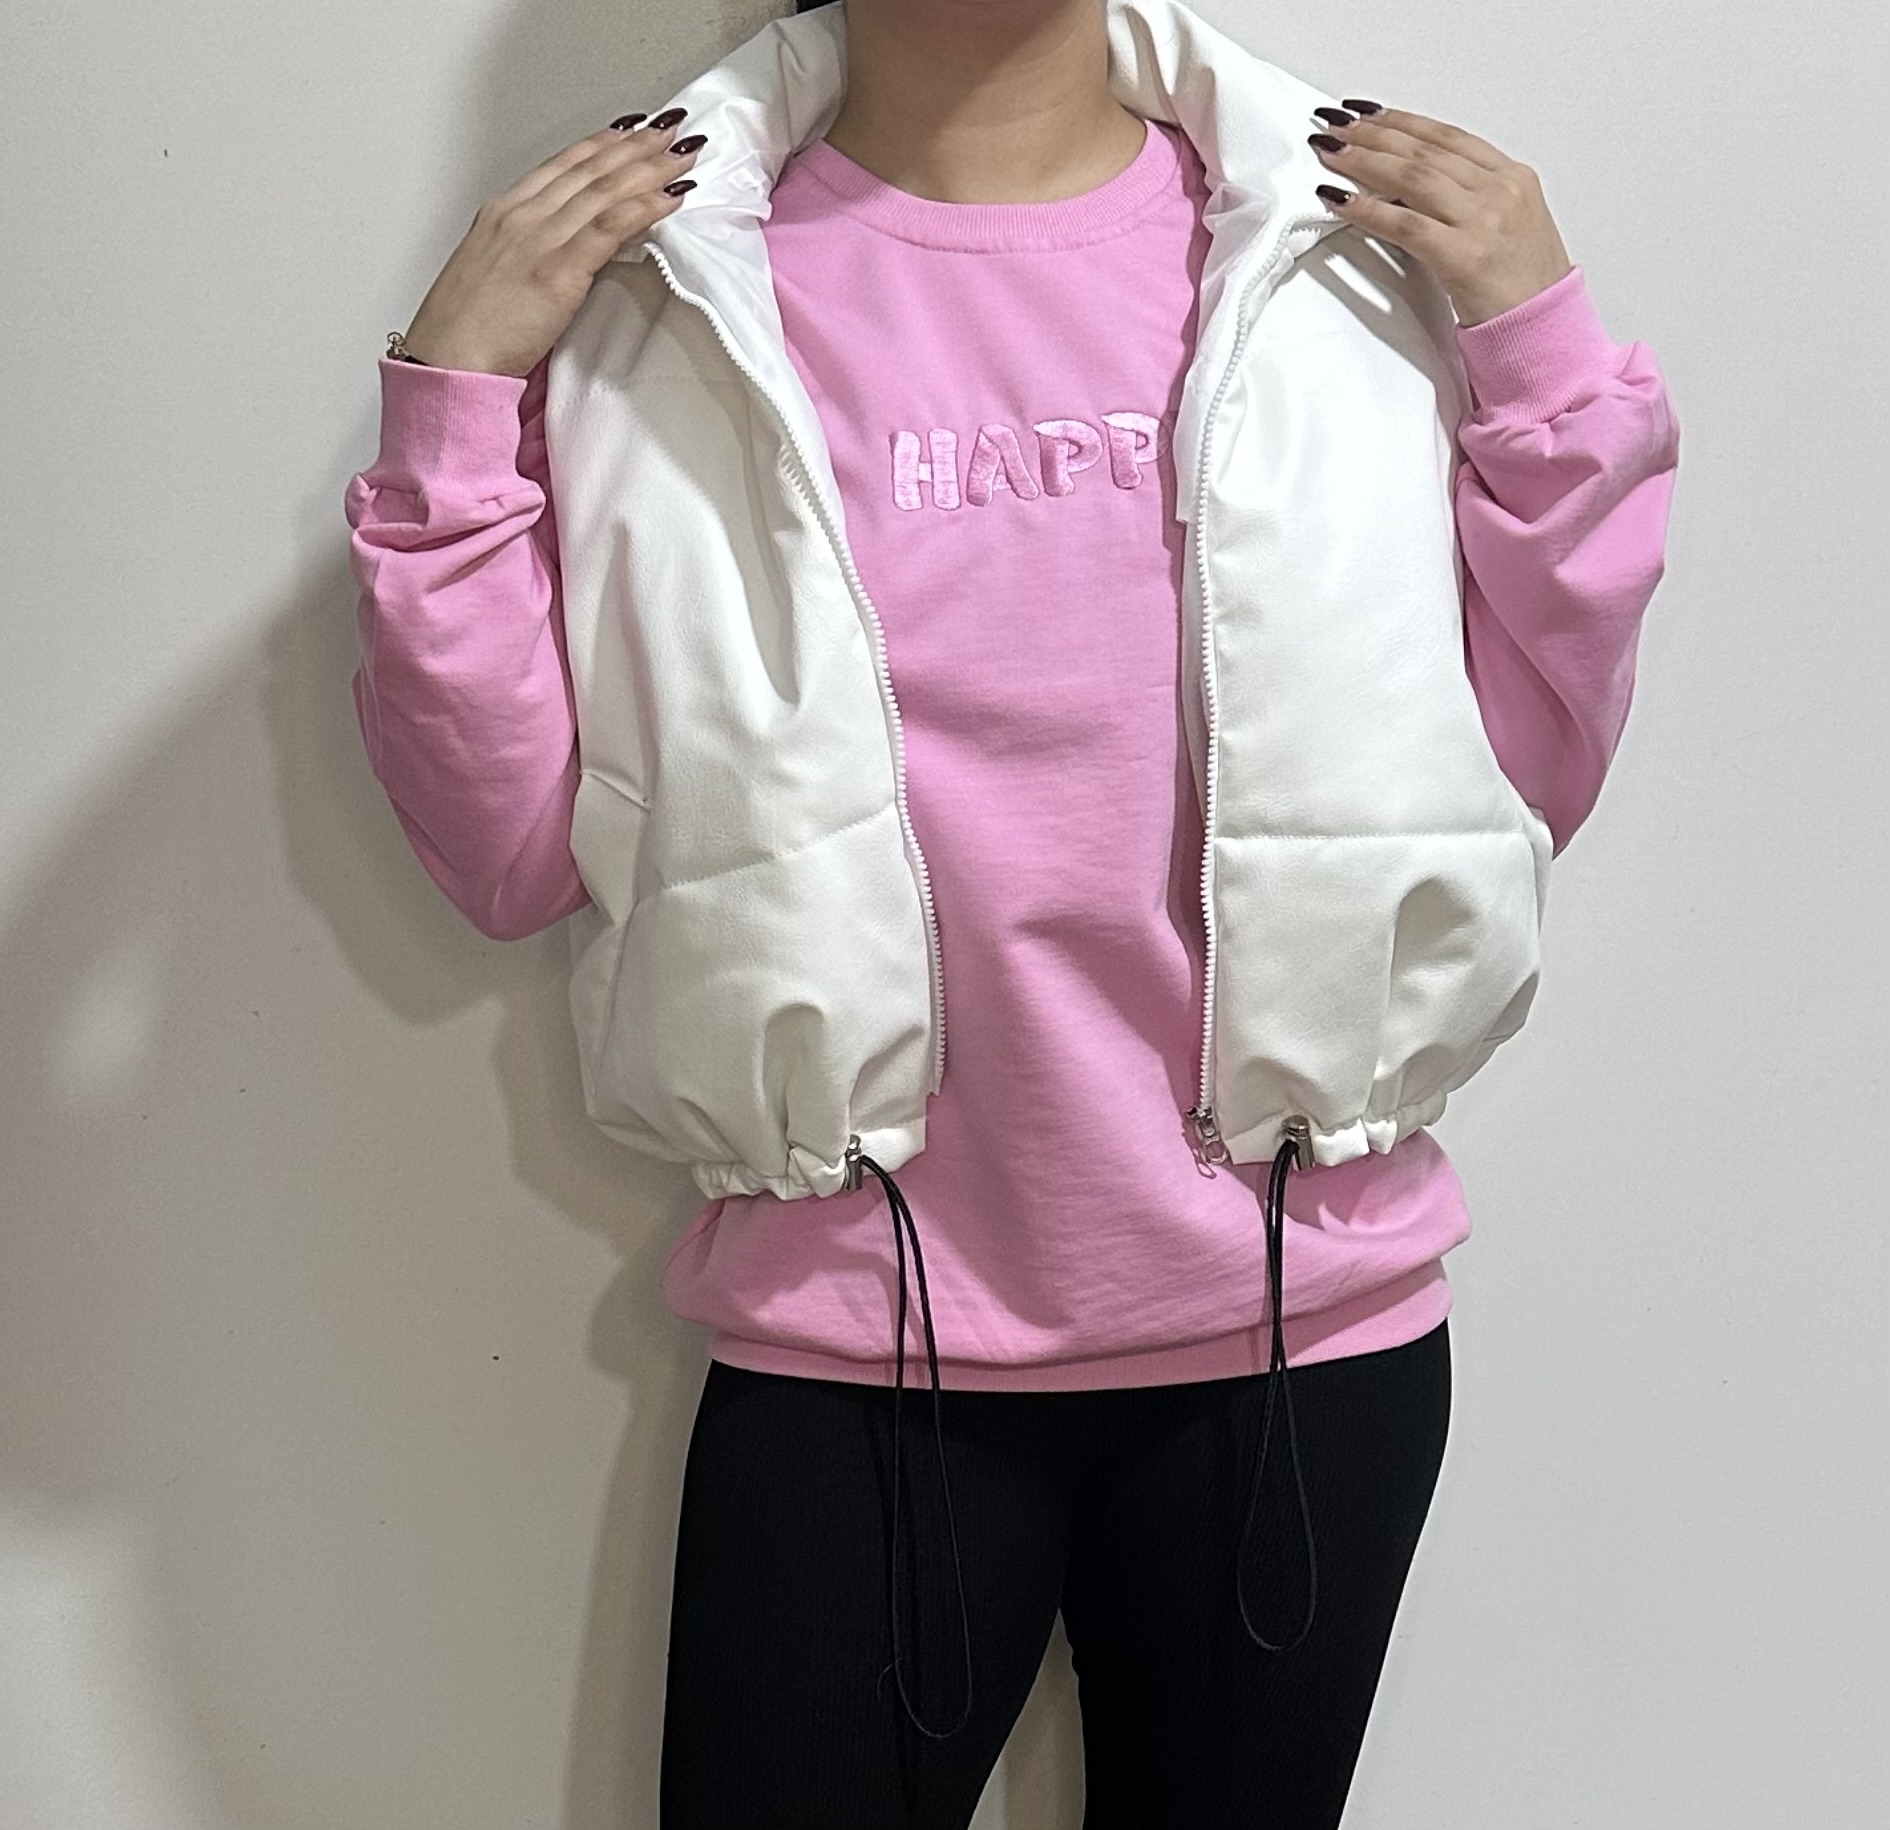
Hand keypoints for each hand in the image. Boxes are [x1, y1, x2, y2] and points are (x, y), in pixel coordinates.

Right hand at [399, 108, 705, 377]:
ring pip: (604, 190)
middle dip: (635, 146)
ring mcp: (540, 240)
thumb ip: (526, 251)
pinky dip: (644, 207)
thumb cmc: (465, 331)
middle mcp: (521, 217)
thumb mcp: (492, 273)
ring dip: (649, 169)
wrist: (449, 360)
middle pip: (588, 170)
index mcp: (501, 213)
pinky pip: (610, 227)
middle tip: (670, 130)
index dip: (601, 144)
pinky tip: (670, 196)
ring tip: (682, 154)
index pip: (561, 165)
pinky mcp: (559, 271)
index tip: (631, 130)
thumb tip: (558, 249)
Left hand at [1307, 102, 1573, 326]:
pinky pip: (1405, 224)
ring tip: (1331, 152)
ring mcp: (1484, 221)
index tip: (1367, 113)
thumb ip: (1468, 197)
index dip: (1402, 121)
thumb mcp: (1507, 224)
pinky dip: (1368, 210)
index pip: (1447, 136)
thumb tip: (1409, 187)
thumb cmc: (1525, 286)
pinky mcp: (1464, 256)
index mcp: (1513, 176)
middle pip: (1424, 151)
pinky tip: (1341, 200)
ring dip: (1364, 161)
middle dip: (1373, 134)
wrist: (1544, 329)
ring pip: (1413, 177)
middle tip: (1337, 124)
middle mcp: (1500, 190)